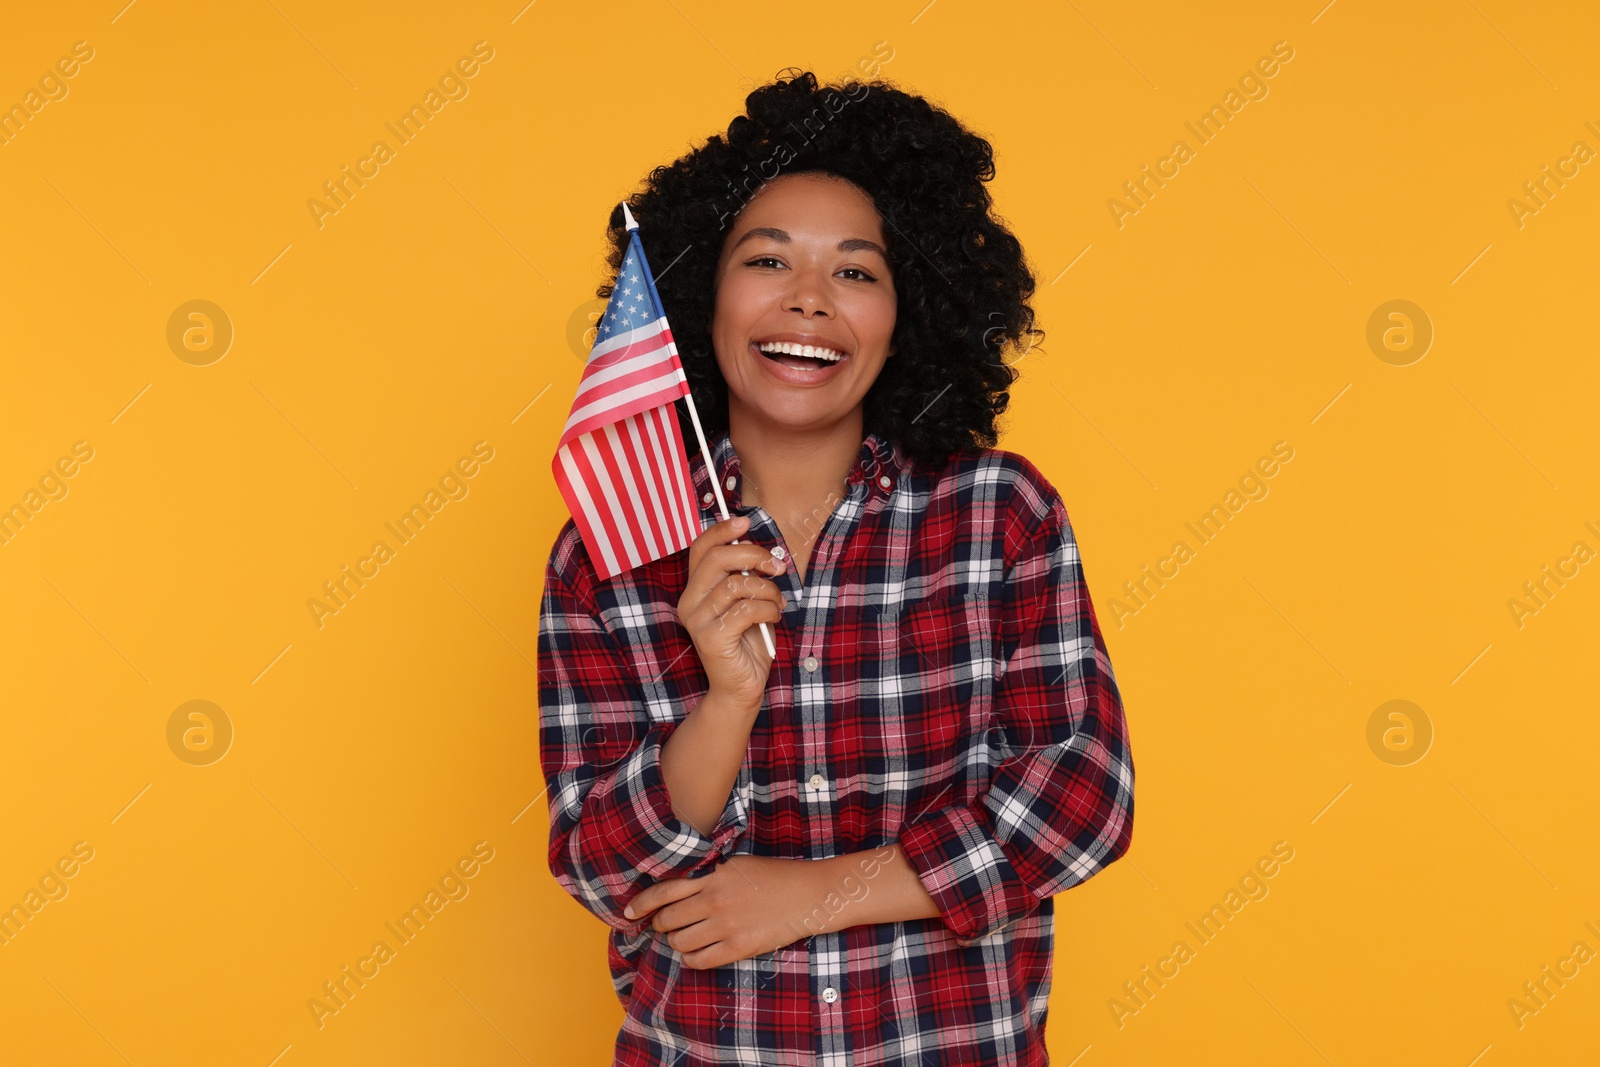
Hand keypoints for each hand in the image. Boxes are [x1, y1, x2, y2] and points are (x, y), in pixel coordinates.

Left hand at [623, 855, 823, 969]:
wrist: (809, 894)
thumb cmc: (776, 876)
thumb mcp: (738, 865)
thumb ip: (710, 876)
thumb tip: (683, 889)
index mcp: (713, 878)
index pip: (664, 891)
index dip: (641, 904)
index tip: (629, 912)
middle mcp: (714, 901)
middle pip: (668, 920)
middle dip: (661, 925)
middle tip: (664, 927)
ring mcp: (726, 926)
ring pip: (680, 942)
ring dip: (677, 942)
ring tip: (684, 939)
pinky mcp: (738, 948)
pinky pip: (700, 960)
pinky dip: (691, 959)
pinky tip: (696, 953)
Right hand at [677, 515, 787, 707]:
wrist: (742, 688)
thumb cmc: (748, 643)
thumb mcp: (747, 602)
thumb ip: (744, 577)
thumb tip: (753, 547)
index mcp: (695, 591)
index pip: (700, 550)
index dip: (720, 532)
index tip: (745, 523)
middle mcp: (689, 603)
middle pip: (716, 560)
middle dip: (753, 555)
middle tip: (777, 566)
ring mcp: (697, 621)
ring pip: (736, 584)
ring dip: (767, 589)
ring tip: (778, 601)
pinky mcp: (711, 638)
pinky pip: (745, 609)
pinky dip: (768, 608)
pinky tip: (775, 616)